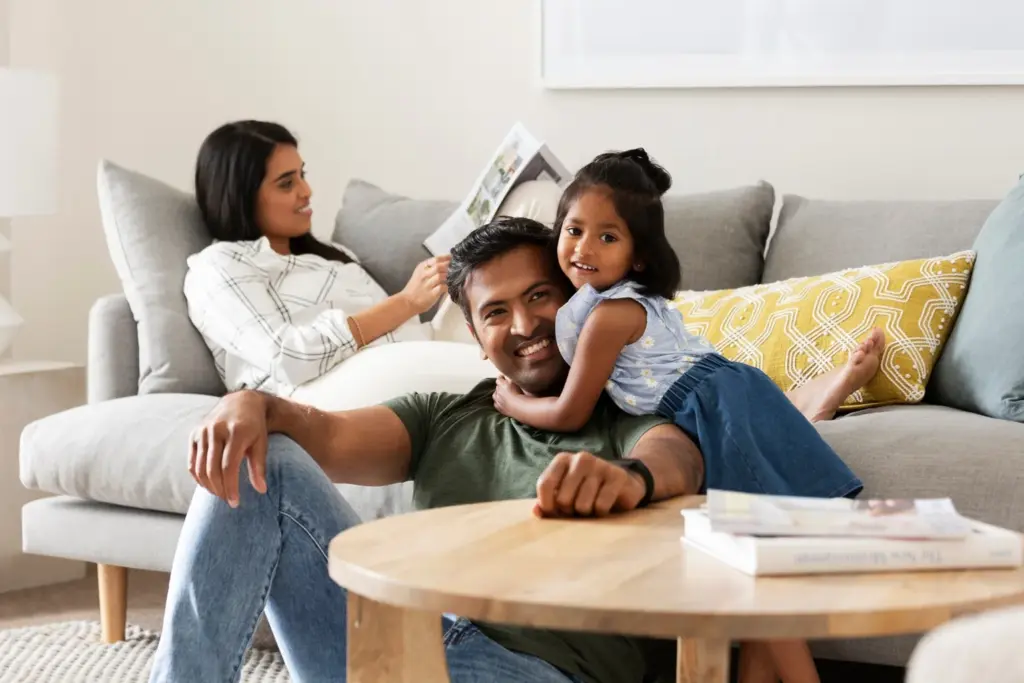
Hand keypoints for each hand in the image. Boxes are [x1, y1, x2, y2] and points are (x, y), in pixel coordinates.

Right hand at [189, 391, 269, 507]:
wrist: (241, 402)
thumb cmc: (254, 426)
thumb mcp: (261, 443)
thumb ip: (259, 466)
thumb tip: (261, 490)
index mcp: (237, 431)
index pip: (228, 466)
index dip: (230, 487)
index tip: (235, 502)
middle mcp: (217, 430)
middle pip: (212, 469)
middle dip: (219, 489)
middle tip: (227, 500)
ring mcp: (203, 431)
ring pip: (200, 467)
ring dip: (208, 486)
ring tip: (219, 493)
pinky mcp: (194, 434)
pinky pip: (192, 462)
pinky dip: (198, 477)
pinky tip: (208, 485)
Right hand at [400, 254, 450, 313]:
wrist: (407, 302)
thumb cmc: (414, 288)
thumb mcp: (419, 274)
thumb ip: (430, 268)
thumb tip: (445, 264)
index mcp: (421, 267)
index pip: (435, 259)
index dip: (446, 258)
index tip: (453, 259)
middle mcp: (424, 274)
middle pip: (439, 266)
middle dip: (449, 266)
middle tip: (457, 268)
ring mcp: (427, 284)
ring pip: (441, 276)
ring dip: (449, 276)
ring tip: (455, 277)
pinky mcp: (432, 294)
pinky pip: (443, 287)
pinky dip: (448, 286)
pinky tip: (451, 286)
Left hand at [492, 375, 523, 415]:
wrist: (519, 407)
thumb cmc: (519, 393)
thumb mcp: (516, 382)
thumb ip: (511, 378)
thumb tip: (508, 376)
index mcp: (502, 384)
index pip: (499, 378)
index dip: (501, 377)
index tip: (503, 377)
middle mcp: (498, 391)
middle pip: (497, 387)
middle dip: (500, 386)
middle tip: (506, 386)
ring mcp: (498, 400)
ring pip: (495, 395)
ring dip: (498, 394)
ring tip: (503, 394)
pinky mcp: (499, 408)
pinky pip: (496, 404)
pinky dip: (499, 402)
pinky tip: (502, 402)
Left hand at [534, 451, 645, 517]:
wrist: (623, 484)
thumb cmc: (586, 491)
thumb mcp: (564, 494)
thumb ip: (547, 503)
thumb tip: (536, 511)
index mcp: (563, 460)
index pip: (545, 485)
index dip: (547, 505)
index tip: (554, 512)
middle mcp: (581, 458)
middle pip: (563, 499)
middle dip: (569, 511)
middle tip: (577, 507)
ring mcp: (600, 465)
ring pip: (582, 506)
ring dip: (586, 513)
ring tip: (592, 506)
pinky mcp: (617, 477)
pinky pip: (601, 506)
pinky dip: (601, 513)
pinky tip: (605, 506)